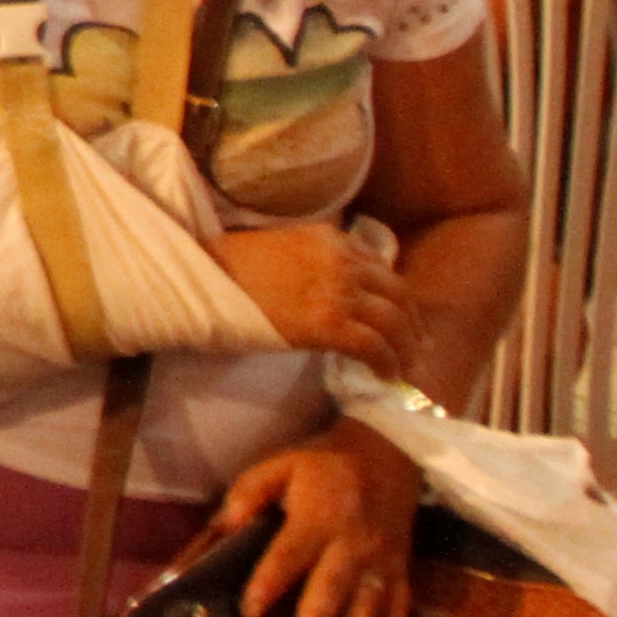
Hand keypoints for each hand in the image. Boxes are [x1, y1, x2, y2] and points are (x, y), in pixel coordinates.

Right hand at [210, 219, 421, 370]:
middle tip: (415, 345)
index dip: (396, 295)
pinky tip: (387, 377)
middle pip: (398, 293)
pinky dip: (388, 364)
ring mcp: (338, 291)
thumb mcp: (282, 250)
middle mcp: (343, 260)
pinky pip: (374, 347)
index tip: (400, 314)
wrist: (202, 281)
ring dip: (406, 348)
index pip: (382, 266)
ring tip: (406, 367)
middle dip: (412, 322)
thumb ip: (315, 262)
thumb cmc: (229, 270)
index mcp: (331, 238)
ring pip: (394, 322)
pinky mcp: (329, 324)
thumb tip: (334, 292)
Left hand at [210, 419, 423, 616]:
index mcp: (317, 517)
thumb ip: (251, 492)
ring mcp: (380, 560)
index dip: (269, 581)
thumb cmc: (324, 464)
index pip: (289, 553)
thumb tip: (225, 523)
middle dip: (320, 615)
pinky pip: (401, 604)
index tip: (250, 609)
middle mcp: (351, 543)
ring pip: (371, 602)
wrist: (388, 453)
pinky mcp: (400, 569)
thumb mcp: (282, 464)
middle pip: (332, 583)